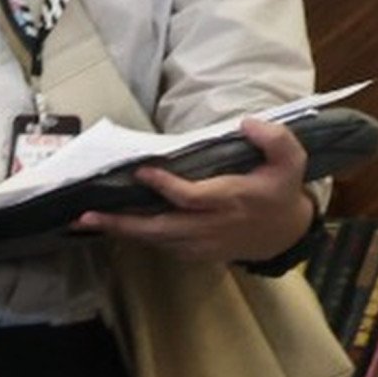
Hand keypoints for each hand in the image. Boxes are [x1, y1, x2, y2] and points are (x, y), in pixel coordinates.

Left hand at [81, 119, 315, 265]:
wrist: (284, 235)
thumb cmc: (281, 191)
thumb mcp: (291, 161)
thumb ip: (274, 139)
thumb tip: (246, 122)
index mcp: (231, 200)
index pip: (191, 197)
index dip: (165, 186)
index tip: (142, 172)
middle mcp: (211, 226)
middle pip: (160, 228)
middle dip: (122, 223)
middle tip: (86, 216)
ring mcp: (200, 244)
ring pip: (154, 240)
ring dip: (121, 231)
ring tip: (88, 221)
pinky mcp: (193, 254)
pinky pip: (159, 245)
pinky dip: (136, 236)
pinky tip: (113, 225)